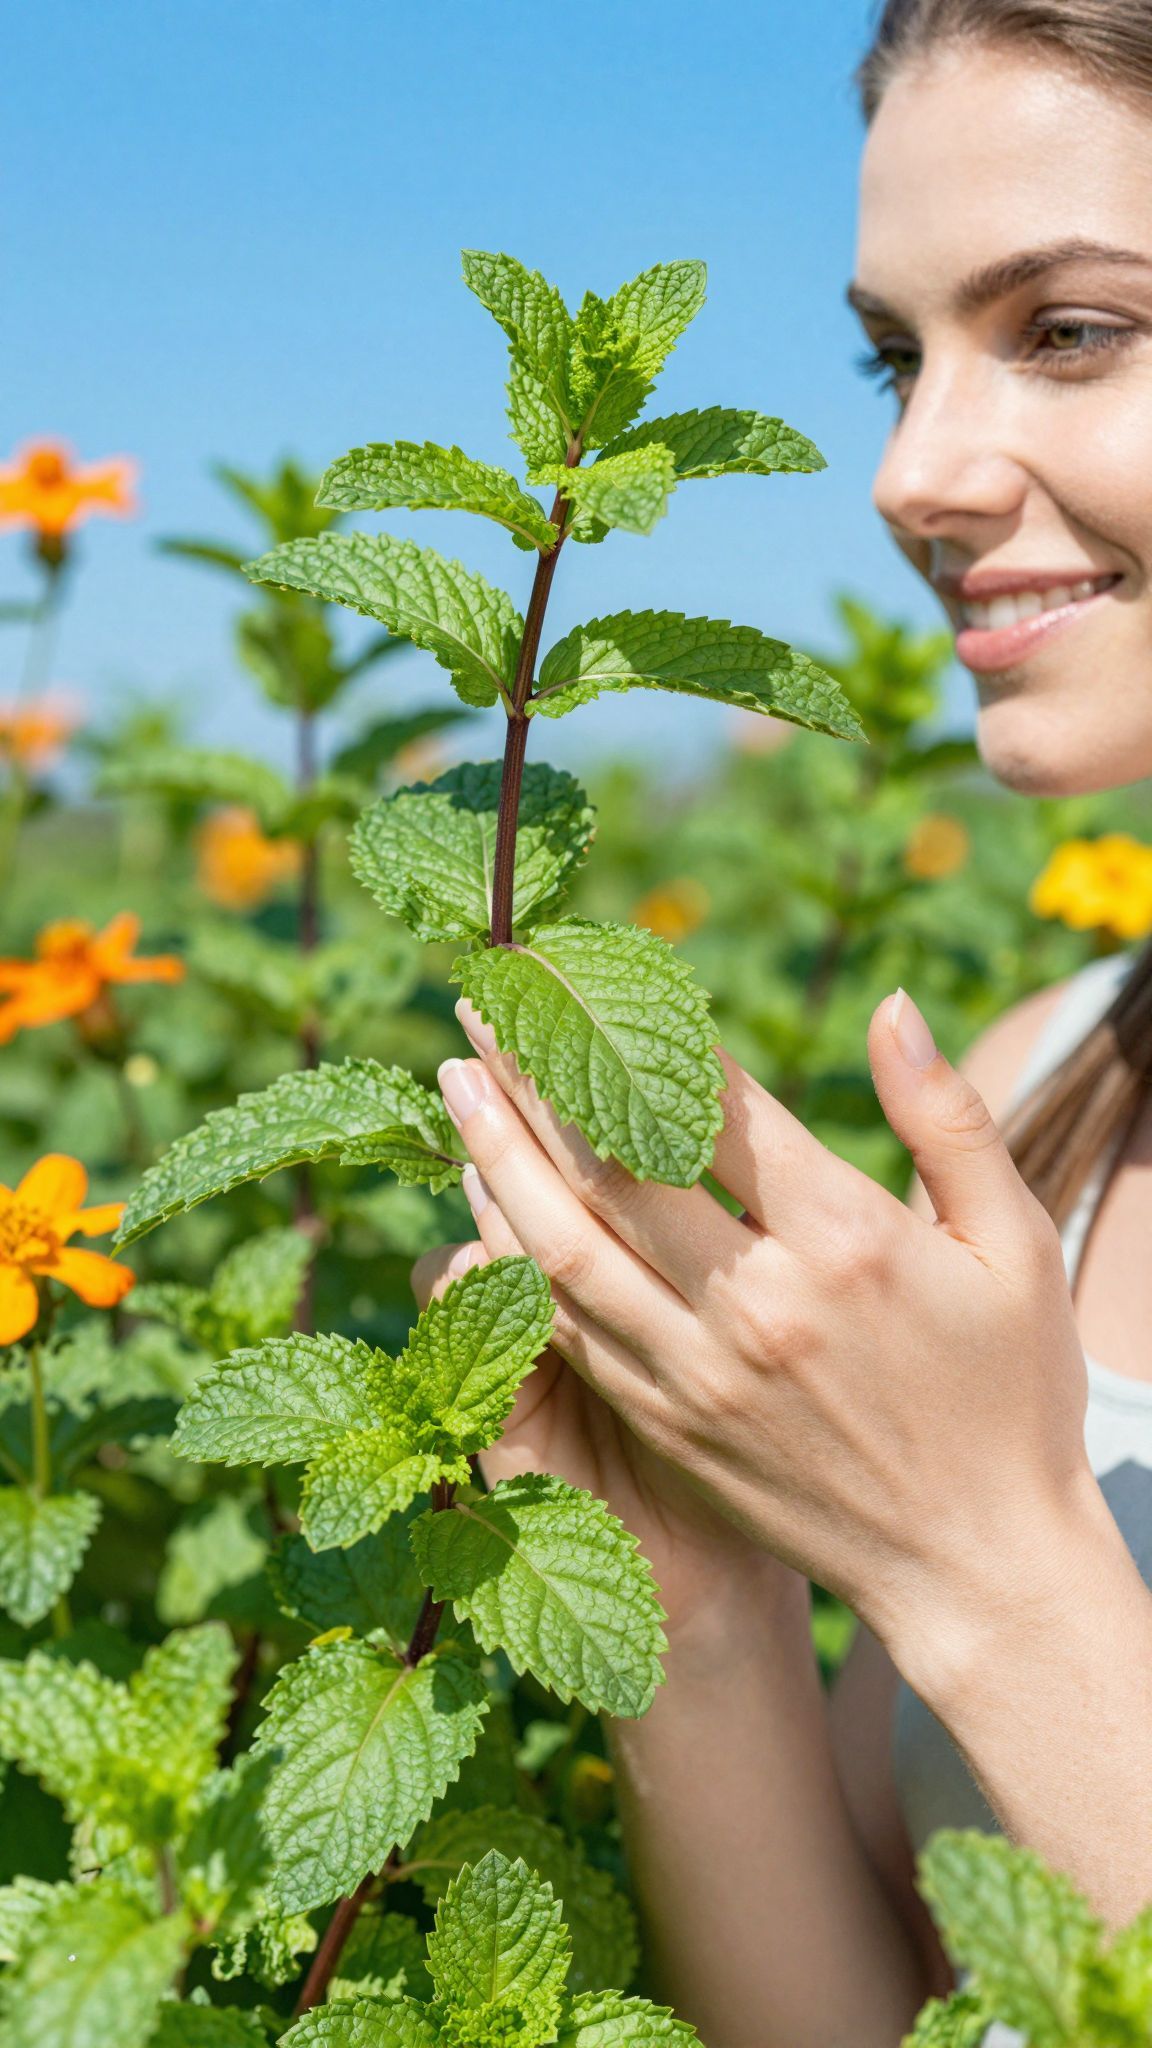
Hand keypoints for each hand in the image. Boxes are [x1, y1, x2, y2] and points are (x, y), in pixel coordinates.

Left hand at [434, 990, 1099, 1688]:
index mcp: (846, 1240)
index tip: (596, 974)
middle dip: (537, 1076)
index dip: (648, 1032)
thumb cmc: (1010, 1393)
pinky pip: (568, 1327)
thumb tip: (891, 1005)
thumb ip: (948, 1117)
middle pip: (613, 1167)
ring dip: (499, 1156)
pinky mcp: (670, 1424)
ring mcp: (701, 1371)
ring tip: (456, 1083)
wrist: (977, 1565)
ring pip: (565, 1246)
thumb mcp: (1013, 1245)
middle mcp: (758, 1302)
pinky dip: (514, 1257)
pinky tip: (484, 1202)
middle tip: (481, 1004)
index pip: (717, 1107)